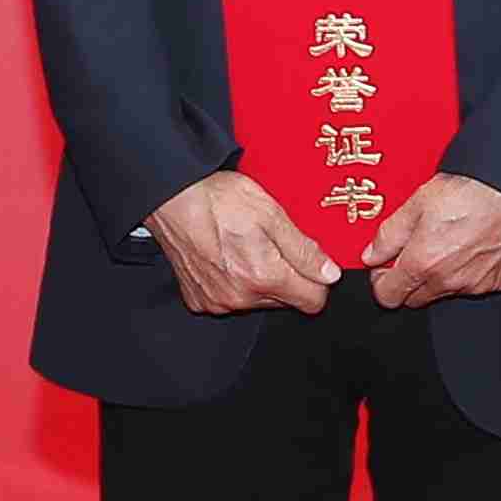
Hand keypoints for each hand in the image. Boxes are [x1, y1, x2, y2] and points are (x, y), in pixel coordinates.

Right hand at [150, 170, 338, 316]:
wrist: (171, 198)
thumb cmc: (218, 199)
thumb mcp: (271, 213)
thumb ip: (303, 250)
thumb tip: (329, 273)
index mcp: (264, 277)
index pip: (312, 301)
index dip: (318, 280)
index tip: (310, 262)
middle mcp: (241, 297)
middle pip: (285, 301)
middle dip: (287, 277)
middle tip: (272, 244)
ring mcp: (218, 302)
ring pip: (258, 301)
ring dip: (260, 280)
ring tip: (245, 247)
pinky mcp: (200, 300)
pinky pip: (230, 299)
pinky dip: (234, 283)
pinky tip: (226, 257)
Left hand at [362, 173, 500, 307]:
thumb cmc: (469, 190)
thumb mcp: (416, 204)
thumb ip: (389, 235)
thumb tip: (372, 254)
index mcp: (423, 263)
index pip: (388, 297)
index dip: (381, 281)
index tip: (384, 267)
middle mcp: (449, 280)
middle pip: (415, 298)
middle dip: (409, 280)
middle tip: (415, 251)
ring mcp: (477, 284)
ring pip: (445, 291)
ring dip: (439, 276)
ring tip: (448, 242)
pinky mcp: (499, 281)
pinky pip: (475, 285)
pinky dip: (469, 272)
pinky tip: (472, 246)